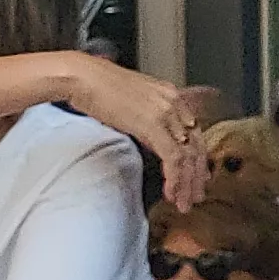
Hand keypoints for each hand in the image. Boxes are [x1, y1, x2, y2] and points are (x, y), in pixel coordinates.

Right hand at [70, 56, 207, 207]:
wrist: (82, 78)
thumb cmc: (95, 87)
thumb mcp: (130, 102)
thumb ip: (147, 118)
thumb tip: (151, 138)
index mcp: (170, 95)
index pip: (193, 131)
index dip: (196, 158)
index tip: (194, 176)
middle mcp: (174, 102)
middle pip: (196, 145)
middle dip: (196, 175)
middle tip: (194, 195)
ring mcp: (166, 113)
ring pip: (188, 155)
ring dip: (187, 183)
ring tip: (183, 201)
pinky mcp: (155, 126)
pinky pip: (173, 158)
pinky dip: (175, 178)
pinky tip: (171, 192)